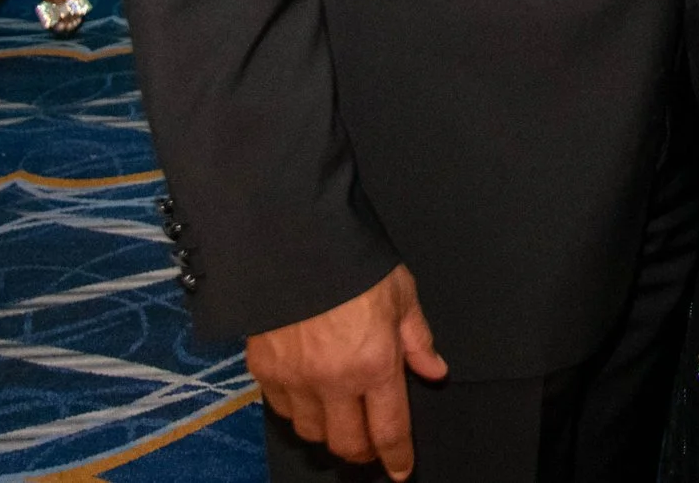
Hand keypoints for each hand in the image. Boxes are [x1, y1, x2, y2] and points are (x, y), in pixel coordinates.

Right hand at [247, 265, 447, 479]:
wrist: (293, 238)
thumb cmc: (352, 261)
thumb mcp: (400, 292)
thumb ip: (417, 338)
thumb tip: (434, 370)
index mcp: (375, 363)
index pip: (389, 430)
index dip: (397, 457)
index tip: (401, 469)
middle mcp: (334, 381)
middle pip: (347, 444)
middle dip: (362, 450)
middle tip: (369, 441)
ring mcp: (295, 378)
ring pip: (311, 432)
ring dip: (328, 429)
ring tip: (338, 413)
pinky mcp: (264, 368)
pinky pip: (281, 409)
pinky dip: (296, 409)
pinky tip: (307, 392)